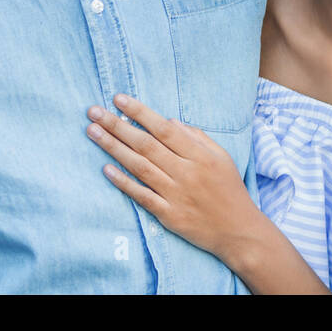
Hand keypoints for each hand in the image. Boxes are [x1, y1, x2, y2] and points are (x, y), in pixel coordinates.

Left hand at [86, 93, 258, 261]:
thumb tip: (169, 120)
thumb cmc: (229, 189)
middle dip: (117, 126)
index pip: (164, 128)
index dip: (140, 112)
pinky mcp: (168, 215)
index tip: (118, 99)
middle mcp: (186, 172)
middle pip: (146, 145)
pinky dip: (124, 182)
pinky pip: (141, 196)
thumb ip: (197, 136)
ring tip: (92, 132)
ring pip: (139, 166)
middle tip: (93, 112)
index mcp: (200, 155)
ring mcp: (175, 194)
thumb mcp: (221, 156)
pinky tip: (106, 169)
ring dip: (113, 148)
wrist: (238, 231)